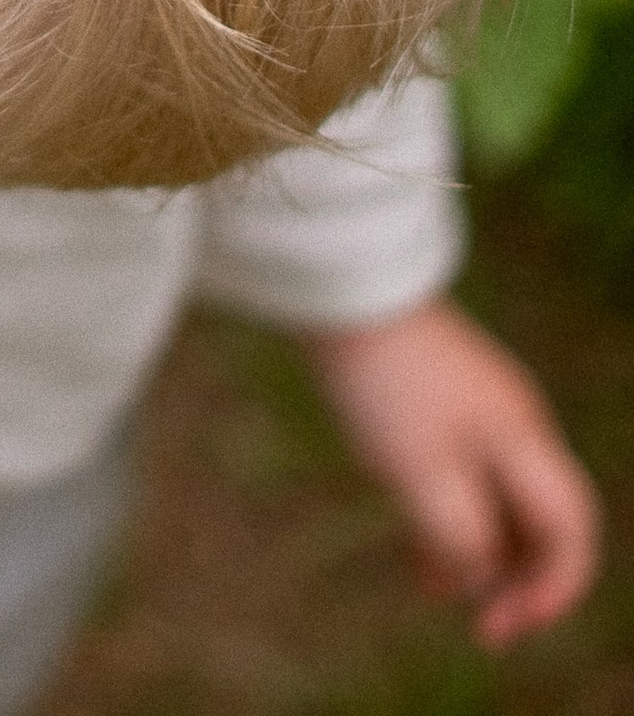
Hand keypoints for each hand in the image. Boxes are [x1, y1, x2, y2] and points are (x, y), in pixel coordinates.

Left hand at [306, 298, 600, 647]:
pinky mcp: (442, 400)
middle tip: (479, 626)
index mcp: (525, 440)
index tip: (504, 626)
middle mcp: (516, 424)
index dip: (554, 591)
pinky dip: (448, 517)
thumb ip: (461, 537)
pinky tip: (415, 549)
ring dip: (478, 552)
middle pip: (542, 521)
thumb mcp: (422, 474)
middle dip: (517, 579)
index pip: (573, 530)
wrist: (343, 291)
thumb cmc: (385, 384)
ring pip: (499, 501)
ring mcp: (480, 409)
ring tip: (434, 592)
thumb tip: (480, 578)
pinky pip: (464, 476)